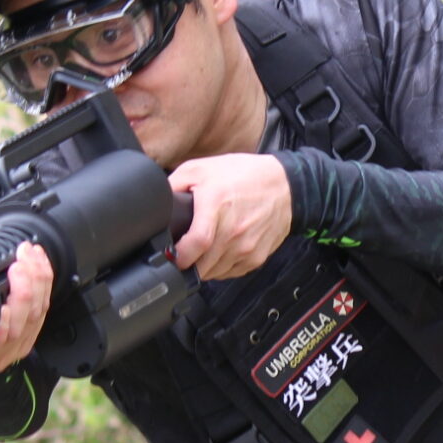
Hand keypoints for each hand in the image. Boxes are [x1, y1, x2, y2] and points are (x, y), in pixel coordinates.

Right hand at [0, 239, 53, 373]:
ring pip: (37, 316)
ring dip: (38, 282)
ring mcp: (14, 349)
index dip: (2, 326)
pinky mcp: (28, 338)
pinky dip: (45, 284)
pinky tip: (39, 264)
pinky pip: (44, 310)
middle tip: (19, 264)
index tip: (3, 306)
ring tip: (30, 255)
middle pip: (21, 325)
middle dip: (25, 291)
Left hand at [169, 153, 292, 280]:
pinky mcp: (256, 258)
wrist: (285, 186)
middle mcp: (233, 231)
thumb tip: (156, 201)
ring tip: (201, 252)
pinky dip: (220, 268)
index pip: (195, 244)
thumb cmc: (244, 175)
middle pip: (202, 265)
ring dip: (203, 267)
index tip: (172, 255)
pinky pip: (230, 273)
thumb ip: (175, 183)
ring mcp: (246, 247)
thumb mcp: (202, 168)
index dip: (179, 256)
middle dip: (187, 264)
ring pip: (214, 273)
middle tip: (182, 254)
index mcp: (216, 206)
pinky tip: (218, 252)